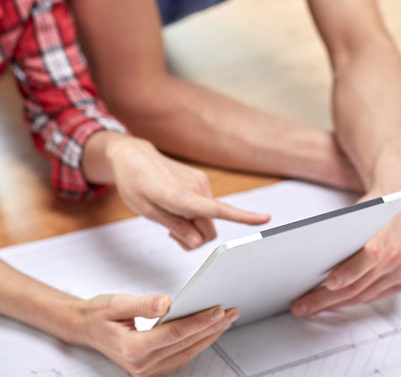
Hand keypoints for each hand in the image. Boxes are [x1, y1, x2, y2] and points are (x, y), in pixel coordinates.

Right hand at [71, 294, 238, 375]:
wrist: (86, 329)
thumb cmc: (99, 315)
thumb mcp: (116, 303)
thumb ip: (142, 304)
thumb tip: (166, 302)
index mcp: (131, 348)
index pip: (173, 334)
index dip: (197, 322)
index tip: (216, 310)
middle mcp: (141, 364)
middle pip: (185, 344)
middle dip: (211, 327)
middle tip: (230, 311)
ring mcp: (147, 370)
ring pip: (187, 353)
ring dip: (208, 336)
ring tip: (226, 319)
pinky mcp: (153, 368)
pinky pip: (181, 357)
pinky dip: (197, 343)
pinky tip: (208, 330)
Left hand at [85, 133, 269, 248]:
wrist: (134, 157)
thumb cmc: (136, 185)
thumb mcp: (147, 212)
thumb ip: (176, 227)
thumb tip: (199, 243)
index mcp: (181, 196)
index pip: (217, 210)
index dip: (243, 217)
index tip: (266, 219)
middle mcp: (197, 188)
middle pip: (210, 228)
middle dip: (196, 238)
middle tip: (171, 235)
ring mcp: (201, 183)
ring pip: (209, 218)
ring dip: (193, 225)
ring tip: (169, 216)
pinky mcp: (202, 181)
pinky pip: (206, 207)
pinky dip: (195, 213)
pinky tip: (175, 205)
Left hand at [290, 193, 400, 315]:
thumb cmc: (375, 211)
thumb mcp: (358, 214)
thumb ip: (342, 236)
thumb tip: (311, 260)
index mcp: (385, 237)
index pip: (368, 257)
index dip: (347, 273)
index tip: (327, 284)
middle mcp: (396, 257)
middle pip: (357, 286)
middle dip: (325, 299)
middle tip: (301, 306)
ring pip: (362, 296)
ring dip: (334, 304)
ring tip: (310, 306)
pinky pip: (372, 296)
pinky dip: (351, 300)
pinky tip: (332, 302)